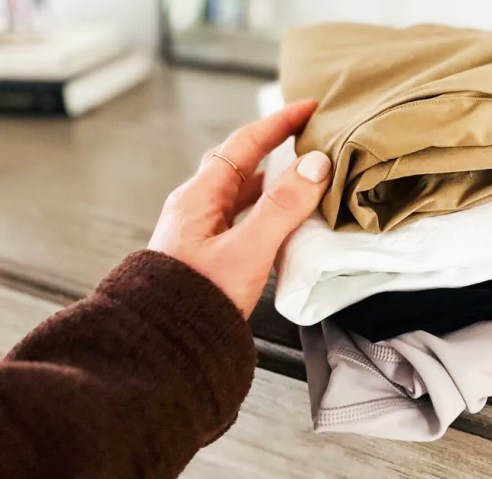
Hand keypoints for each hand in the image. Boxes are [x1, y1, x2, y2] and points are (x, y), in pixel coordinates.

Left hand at [148, 100, 331, 317]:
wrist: (163, 351)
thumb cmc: (195, 303)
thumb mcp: (247, 251)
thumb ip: (282, 207)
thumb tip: (314, 165)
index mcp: (199, 198)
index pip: (244, 144)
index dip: (278, 122)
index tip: (307, 108)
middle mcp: (196, 209)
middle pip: (240, 164)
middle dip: (274, 146)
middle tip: (306, 136)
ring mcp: (200, 232)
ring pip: (241, 193)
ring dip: (272, 180)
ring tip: (304, 176)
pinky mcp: (209, 255)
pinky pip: (242, 218)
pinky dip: (267, 210)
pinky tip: (282, 221)